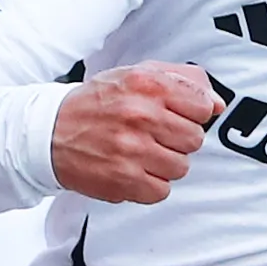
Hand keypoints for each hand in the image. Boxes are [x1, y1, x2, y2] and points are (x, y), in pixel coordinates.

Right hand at [51, 62, 216, 202]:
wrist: (49, 132)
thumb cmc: (99, 103)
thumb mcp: (137, 75)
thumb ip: (184, 80)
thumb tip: (218, 104)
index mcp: (147, 84)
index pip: (202, 107)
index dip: (192, 114)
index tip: (173, 115)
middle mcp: (140, 115)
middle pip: (195, 140)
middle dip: (177, 140)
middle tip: (152, 135)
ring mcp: (131, 150)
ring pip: (181, 167)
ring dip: (164, 163)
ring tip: (139, 152)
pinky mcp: (123, 180)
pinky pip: (162, 190)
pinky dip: (149, 184)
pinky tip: (131, 169)